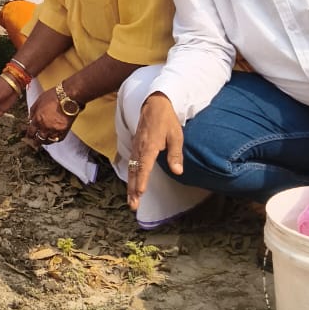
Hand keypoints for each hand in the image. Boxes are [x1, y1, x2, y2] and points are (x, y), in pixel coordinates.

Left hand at [25, 87, 73, 147]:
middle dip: (36, 140)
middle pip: (38, 139)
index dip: (29, 135)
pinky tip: (53, 138)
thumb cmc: (54, 96)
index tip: (29, 136)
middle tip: (35, 142)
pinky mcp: (64, 131)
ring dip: (45, 142)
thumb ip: (33, 110)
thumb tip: (30, 118)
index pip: (31, 132)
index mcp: (37, 119)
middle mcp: (45, 127)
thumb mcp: (39, 100)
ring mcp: (55, 130)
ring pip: (48, 141)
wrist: (69, 97)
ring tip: (43, 141)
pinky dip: (55, 139)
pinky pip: (58, 139)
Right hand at [127, 93, 183, 211]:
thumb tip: (178, 171)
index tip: (140, 192)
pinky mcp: (135, 146)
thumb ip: (175, 154)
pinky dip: (130, 176)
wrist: (154, 104)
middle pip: (134, 171)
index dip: (141, 180)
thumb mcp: (176, 136)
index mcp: (149, 146)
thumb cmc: (167, 120)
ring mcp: (135, 147)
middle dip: (133, 189)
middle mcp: (139, 148)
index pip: (144, 166)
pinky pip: (130, 163)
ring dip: (130, 185)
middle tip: (133, 205)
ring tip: (131, 200)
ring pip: (131, 169)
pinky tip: (131, 184)